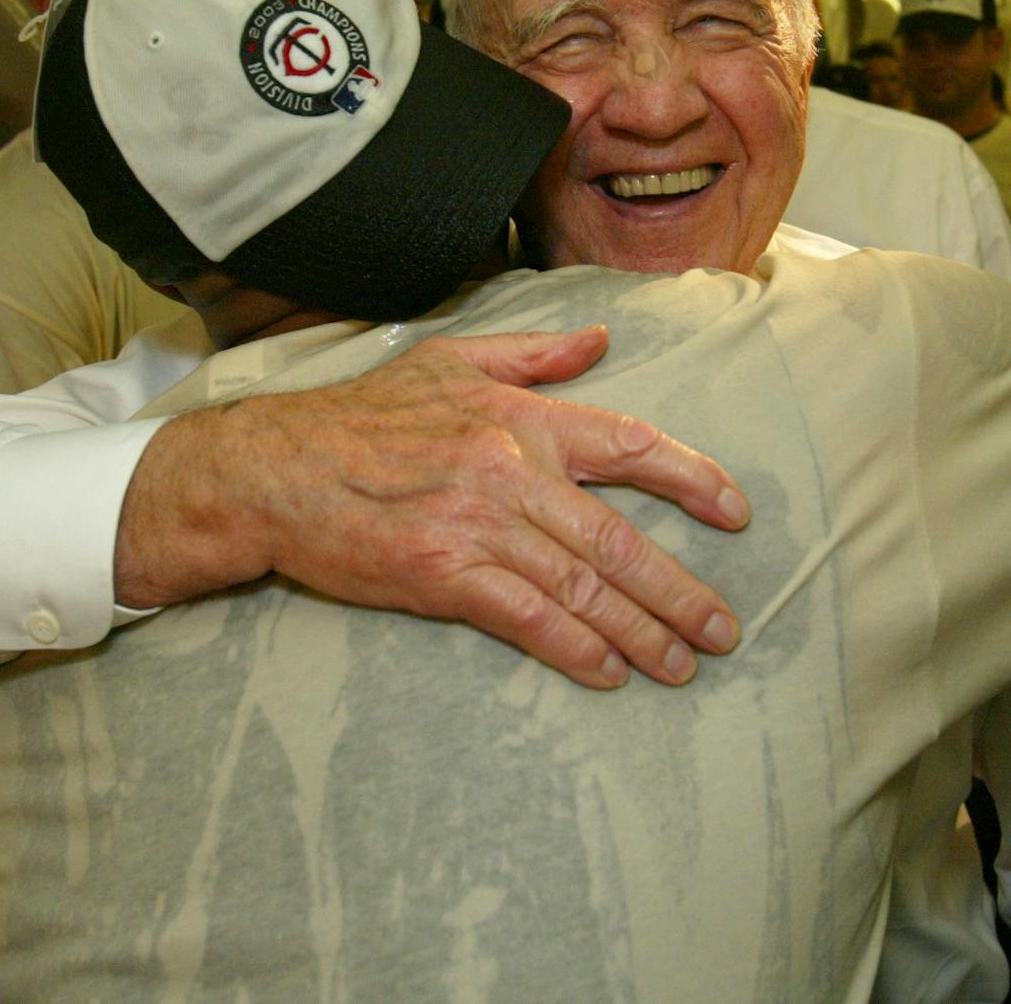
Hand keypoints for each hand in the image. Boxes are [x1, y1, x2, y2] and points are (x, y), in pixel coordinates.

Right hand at [121, 325, 747, 689]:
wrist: (276, 468)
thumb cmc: (360, 417)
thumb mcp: (449, 362)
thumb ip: (532, 355)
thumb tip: (600, 339)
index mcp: (520, 417)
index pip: (629, 445)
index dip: (691, 480)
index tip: (734, 512)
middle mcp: (511, 470)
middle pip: (618, 537)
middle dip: (679, 589)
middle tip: (724, 630)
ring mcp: (479, 525)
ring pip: (582, 585)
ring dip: (641, 631)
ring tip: (681, 664)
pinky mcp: (443, 575)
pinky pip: (527, 617)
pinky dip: (575, 648)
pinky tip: (608, 672)